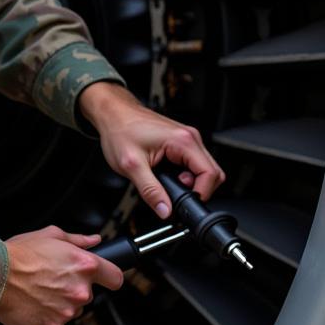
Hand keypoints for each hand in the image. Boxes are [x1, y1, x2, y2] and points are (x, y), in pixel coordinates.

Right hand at [0, 225, 123, 324]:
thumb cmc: (19, 254)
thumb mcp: (50, 235)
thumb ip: (77, 240)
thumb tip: (94, 241)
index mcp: (84, 265)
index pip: (115, 277)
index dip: (110, 276)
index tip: (104, 277)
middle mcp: (80, 290)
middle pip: (88, 293)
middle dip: (74, 287)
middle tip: (52, 278)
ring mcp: (68, 311)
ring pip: (71, 308)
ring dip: (61, 301)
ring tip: (38, 289)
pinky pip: (56, 321)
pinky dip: (47, 313)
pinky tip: (33, 301)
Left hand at [78, 82, 225, 218]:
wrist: (113, 114)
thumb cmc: (119, 130)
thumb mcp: (131, 165)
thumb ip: (150, 191)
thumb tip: (165, 210)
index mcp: (183, 141)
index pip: (210, 174)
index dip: (200, 194)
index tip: (184, 203)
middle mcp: (190, 137)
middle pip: (212, 173)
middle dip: (196, 189)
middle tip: (172, 191)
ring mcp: (187, 139)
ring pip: (203, 169)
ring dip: (189, 182)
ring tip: (166, 181)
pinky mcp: (181, 142)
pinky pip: (193, 164)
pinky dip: (184, 174)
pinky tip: (166, 175)